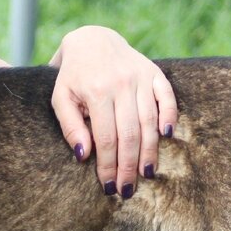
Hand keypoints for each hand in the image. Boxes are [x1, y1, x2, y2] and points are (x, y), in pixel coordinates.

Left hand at [49, 26, 177, 197]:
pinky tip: (167, 136)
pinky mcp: (154, 72)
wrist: (92, 39)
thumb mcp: (61, 98)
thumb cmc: (73, 76)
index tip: (109, 186)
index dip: (109, 165)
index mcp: (96, 91)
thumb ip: (70, 126)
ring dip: (149, 151)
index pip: (106, 138)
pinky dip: (169, 116)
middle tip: (127, 190)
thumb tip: (84, 155)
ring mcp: (140, 77)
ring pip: (149, 121)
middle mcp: (121, 84)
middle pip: (130, 134)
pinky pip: (167, 96)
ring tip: (146, 174)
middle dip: (129, 166)